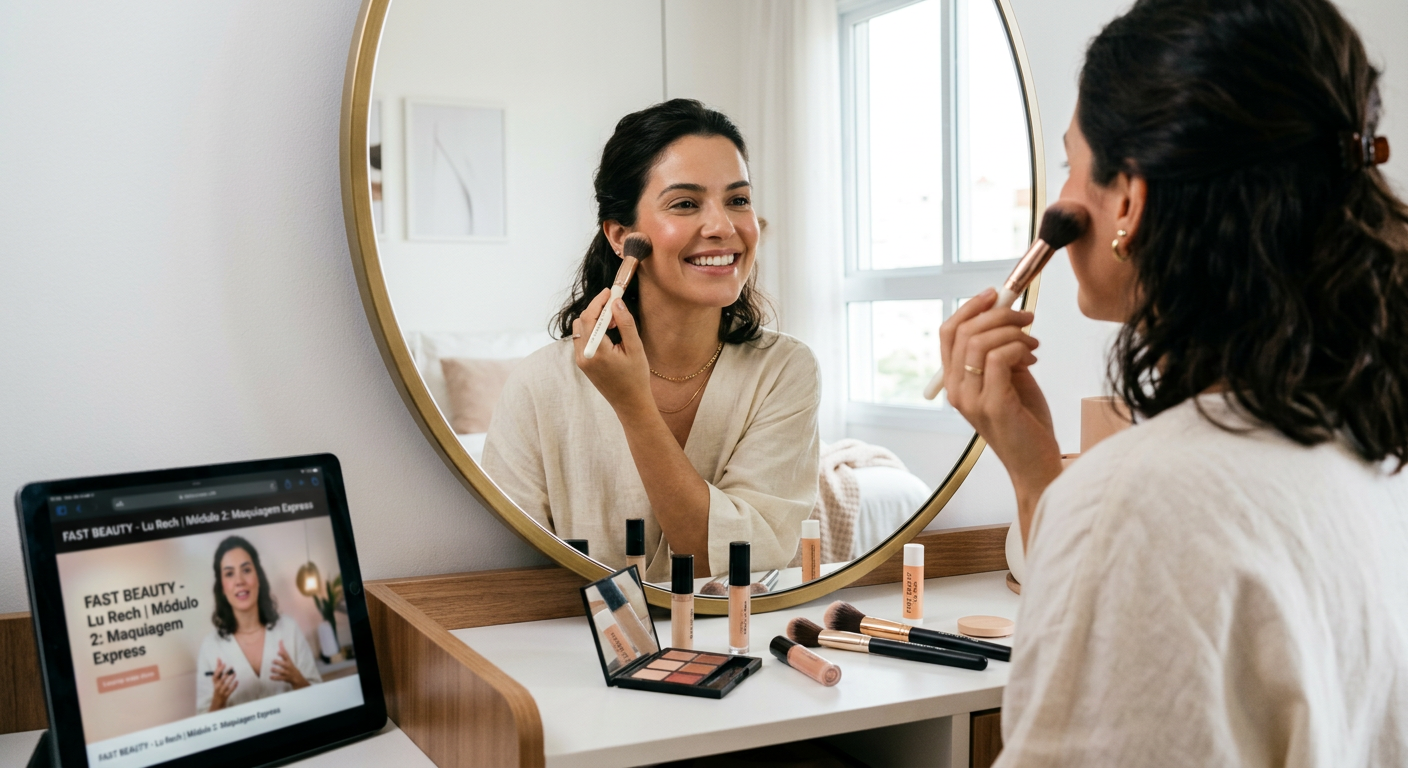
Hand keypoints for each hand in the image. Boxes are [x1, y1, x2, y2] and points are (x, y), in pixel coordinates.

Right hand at [209, 658, 237, 710]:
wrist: (217, 700)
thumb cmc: (218, 686)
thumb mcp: (217, 678)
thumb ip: (218, 668)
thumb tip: (219, 658)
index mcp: (215, 682)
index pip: (215, 676)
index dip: (219, 670)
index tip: (224, 663)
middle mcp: (217, 686)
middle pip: (220, 680)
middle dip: (225, 674)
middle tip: (231, 667)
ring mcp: (221, 691)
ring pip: (225, 686)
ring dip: (230, 679)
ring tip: (234, 673)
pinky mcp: (226, 695)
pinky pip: (230, 691)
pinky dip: (233, 686)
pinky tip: (237, 681)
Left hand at [269, 641, 309, 688]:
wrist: (297, 678)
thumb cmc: (290, 666)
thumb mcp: (288, 659)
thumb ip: (283, 651)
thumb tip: (280, 641)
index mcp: (289, 661)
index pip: (286, 657)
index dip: (282, 654)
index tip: (278, 652)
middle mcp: (288, 667)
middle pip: (284, 664)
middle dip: (279, 662)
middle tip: (273, 661)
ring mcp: (287, 673)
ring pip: (281, 671)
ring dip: (276, 670)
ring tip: (271, 669)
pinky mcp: (285, 678)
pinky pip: (280, 678)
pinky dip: (275, 678)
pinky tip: (270, 677)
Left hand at [573, 290, 652, 415]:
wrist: (630, 402)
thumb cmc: (636, 377)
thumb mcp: (635, 348)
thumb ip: (625, 323)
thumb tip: (616, 302)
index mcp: (596, 351)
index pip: (590, 317)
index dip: (598, 301)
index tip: (610, 291)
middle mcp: (583, 356)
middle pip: (582, 321)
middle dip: (597, 310)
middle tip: (615, 309)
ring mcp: (580, 360)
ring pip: (580, 329)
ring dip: (593, 320)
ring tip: (614, 324)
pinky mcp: (582, 363)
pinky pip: (581, 339)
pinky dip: (591, 331)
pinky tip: (608, 334)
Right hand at [940, 288, 1062, 542]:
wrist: (1037, 466)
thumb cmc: (1027, 424)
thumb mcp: (1011, 380)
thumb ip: (1002, 353)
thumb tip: (1009, 319)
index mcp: (956, 383)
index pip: (948, 333)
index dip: (969, 307)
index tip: (995, 295)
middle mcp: (956, 390)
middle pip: (963, 332)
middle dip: (999, 315)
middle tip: (1027, 317)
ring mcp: (971, 399)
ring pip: (980, 342)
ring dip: (1013, 332)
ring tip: (1034, 342)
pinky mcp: (992, 405)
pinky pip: (1000, 357)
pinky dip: (1019, 348)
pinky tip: (1033, 357)